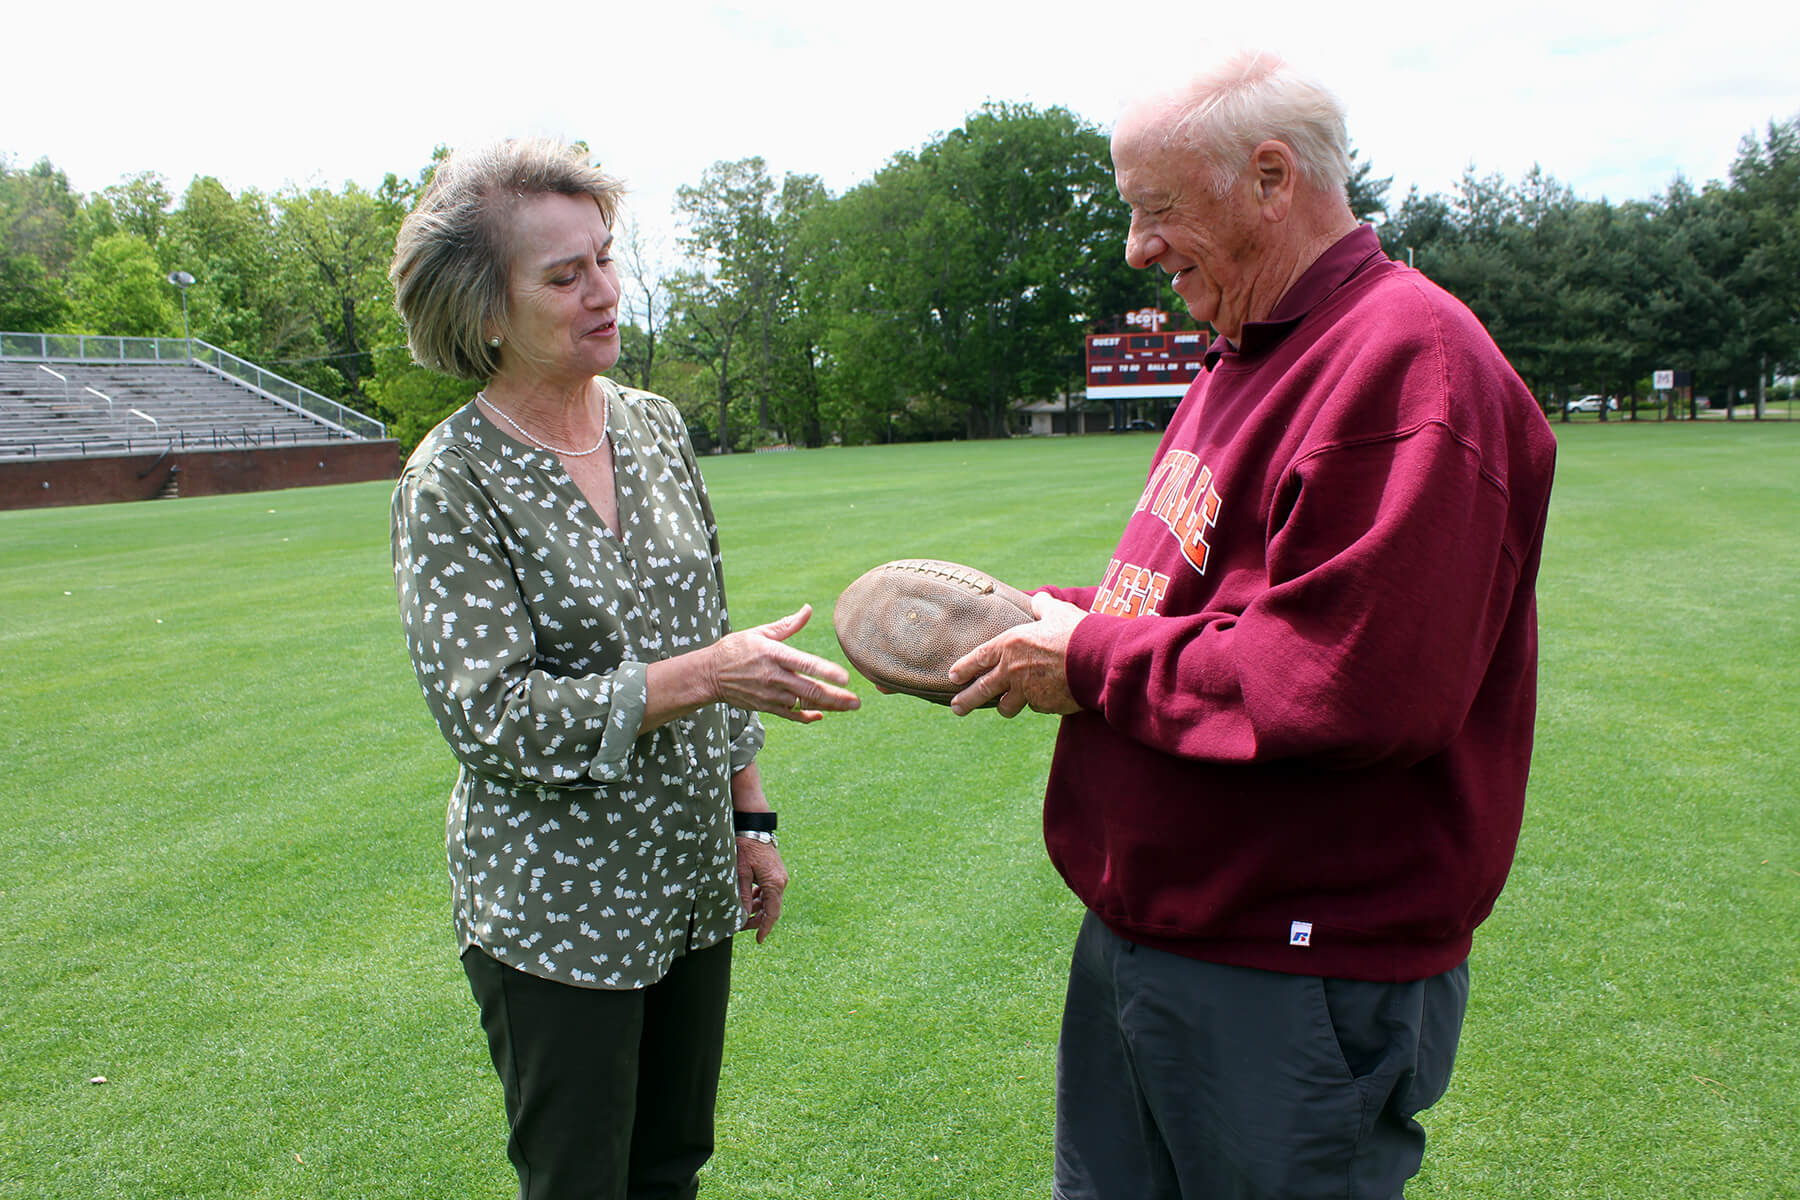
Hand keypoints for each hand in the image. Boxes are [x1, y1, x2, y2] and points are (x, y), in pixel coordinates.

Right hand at [710, 604, 859, 722]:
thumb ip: (788, 624)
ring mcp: (770, 694)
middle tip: (857, 701)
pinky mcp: (765, 707)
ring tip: (849, 706)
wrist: (709, 674)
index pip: (805, 664)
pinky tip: (821, 715)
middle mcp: (774, 676)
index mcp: (774, 654)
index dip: (826, 672)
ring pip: (804, 704)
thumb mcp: (760, 632)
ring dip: (829, 707)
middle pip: (810, 689)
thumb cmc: (736, 648)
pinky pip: (790, 715)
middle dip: (836, 697)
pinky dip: (807, 716)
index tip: (846, 678)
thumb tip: (808, 610)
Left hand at [735, 836, 787, 942]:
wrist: (754, 828)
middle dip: (758, 920)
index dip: (765, 928)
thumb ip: (744, 896)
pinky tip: (749, 900)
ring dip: (758, 909)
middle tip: (742, 927)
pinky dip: (760, 898)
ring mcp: (780, 877)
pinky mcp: (776, 873)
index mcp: (774, 883)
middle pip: (772, 908)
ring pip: (770, 900)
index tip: (759, 940)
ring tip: (742, 914)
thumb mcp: (741, 874)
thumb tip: (743, 916)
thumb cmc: (746, 848)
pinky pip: (770, 891)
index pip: (772, 913)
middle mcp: (781, 882)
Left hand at [946, 592, 1084, 717]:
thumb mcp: (1058, 612)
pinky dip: (1039, 703)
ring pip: (1008, 706)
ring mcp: (1027, 691)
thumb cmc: (1077, 632)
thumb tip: (1039, 599)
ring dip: (1006, 706)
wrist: (1098, 660)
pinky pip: (1037, 706)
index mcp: (1010, 645)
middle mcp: (1013, 671)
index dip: (964, 668)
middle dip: (966, 701)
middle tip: (957, 708)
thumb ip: (1044, 607)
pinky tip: (1047, 698)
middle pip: (982, 690)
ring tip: (1005, 707)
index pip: (978, 658)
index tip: (953, 677)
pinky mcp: (1044, 705)